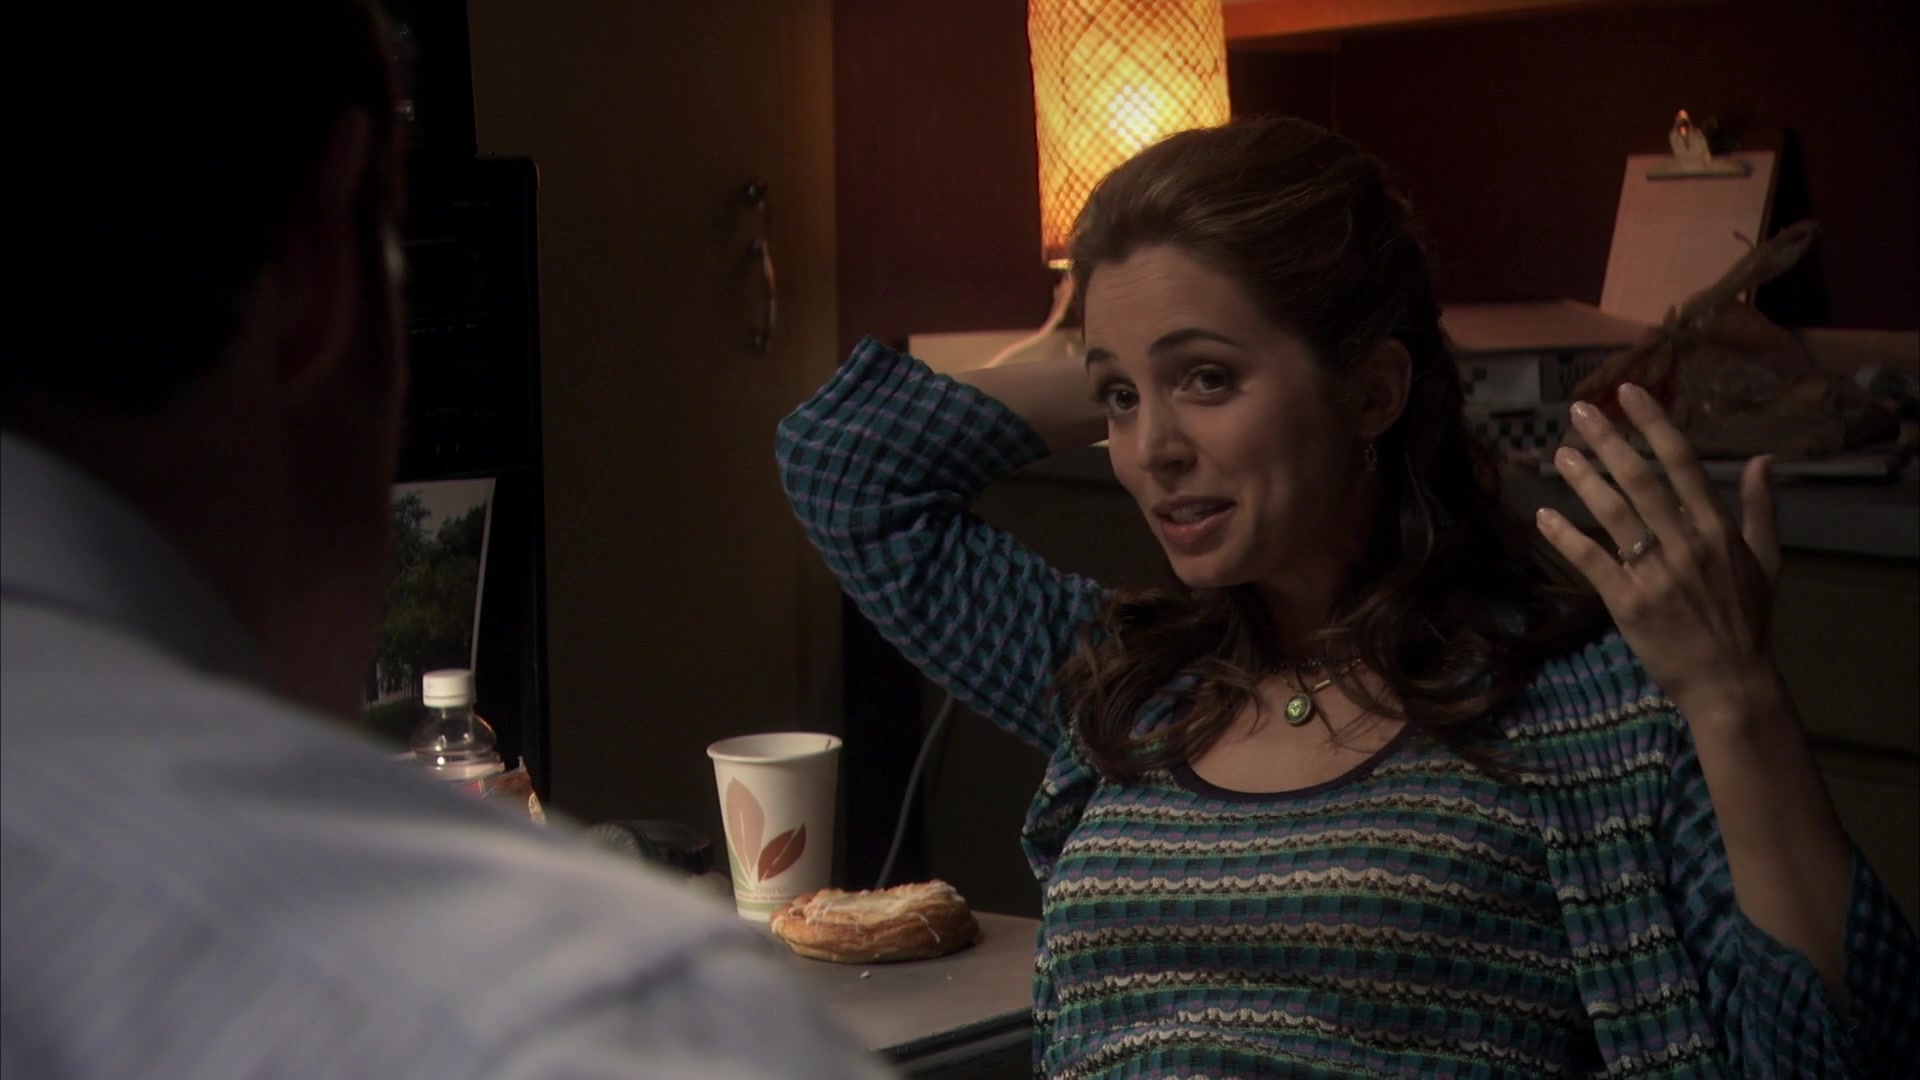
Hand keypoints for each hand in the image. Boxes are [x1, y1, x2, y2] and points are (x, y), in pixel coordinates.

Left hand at [1537, 383, 1786, 727]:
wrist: (1731, 681)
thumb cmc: (1747, 621)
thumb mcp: (1767, 561)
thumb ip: (1761, 508)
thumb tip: (1762, 460)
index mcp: (1718, 528)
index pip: (1683, 462)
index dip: (1654, 423)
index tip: (1630, 393)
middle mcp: (1686, 543)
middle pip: (1640, 479)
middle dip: (1608, 440)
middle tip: (1579, 411)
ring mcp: (1656, 572)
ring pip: (1612, 513)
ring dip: (1583, 479)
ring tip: (1559, 453)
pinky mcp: (1628, 602)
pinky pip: (1590, 560)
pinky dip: (1565, 536)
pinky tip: (1544, 516)